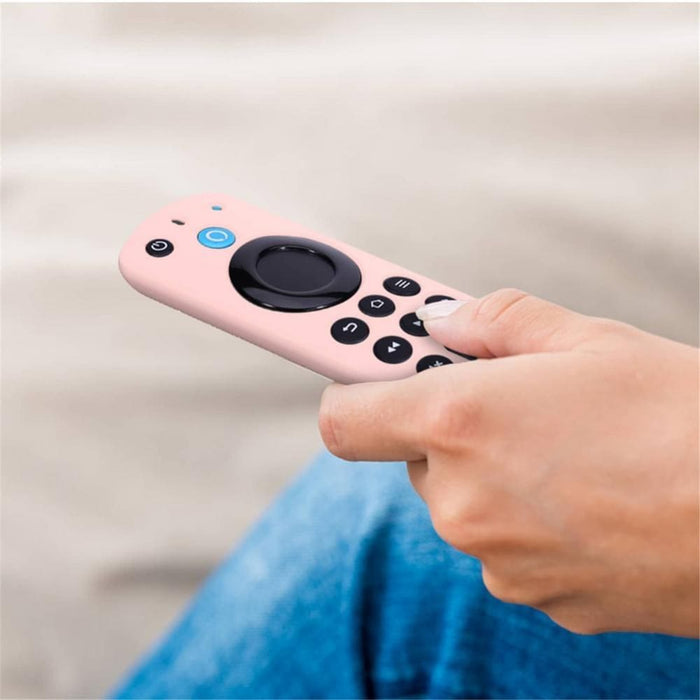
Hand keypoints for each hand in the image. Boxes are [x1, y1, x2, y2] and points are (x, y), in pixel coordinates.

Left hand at [319, 289, 698, 635]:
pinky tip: (587, 497)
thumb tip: (442, 321)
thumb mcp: (588, 339)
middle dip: (448, 427)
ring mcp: (494, 557)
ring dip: (491, 474)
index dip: (351, 385)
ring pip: (461, 500)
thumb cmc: (683, 417)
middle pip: (412, 454)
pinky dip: (526, 518)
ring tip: (568, 452)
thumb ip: (495, 322)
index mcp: (458, 424)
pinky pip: (503, 544)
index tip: (361, 365)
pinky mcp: (533, 595)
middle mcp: (460, 500)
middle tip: (509, 403)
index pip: (345, 414)